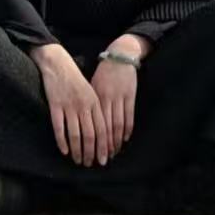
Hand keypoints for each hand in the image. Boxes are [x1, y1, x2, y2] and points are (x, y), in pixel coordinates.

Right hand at [30, 43, 109, 166]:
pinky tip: (64, 151)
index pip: (103, 129)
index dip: (104, 147)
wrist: (58, 63)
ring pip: (75, 134)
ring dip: (77, 151)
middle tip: (90, 164)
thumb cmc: (75, 80)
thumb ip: (95, 110)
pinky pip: (59, 128)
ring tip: (77, 160)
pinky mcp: (55, 105)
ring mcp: (69, 105)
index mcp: (95, 102)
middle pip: (90, 135)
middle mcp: (84, 105)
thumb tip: (101, 134)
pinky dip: (62, 141)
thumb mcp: (90, 92)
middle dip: (91, 153)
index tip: (104, 159)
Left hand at [92, 35, 149, 156]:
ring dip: (116, 141)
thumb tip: (84, 122)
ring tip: (114, 152)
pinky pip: (129, 116)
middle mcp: (106, 98)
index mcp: (95, 97)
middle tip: (102, 159)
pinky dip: (127, 129)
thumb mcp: (92, 85)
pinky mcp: (130, 95)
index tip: (90, 152)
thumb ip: (90, 102)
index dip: (92, 139)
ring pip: (117, 124)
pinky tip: (125, 139)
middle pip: (105, 127)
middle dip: (104, 145)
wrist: (120, 55)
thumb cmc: (104, 72)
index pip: (93, 123)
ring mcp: (120, 97)